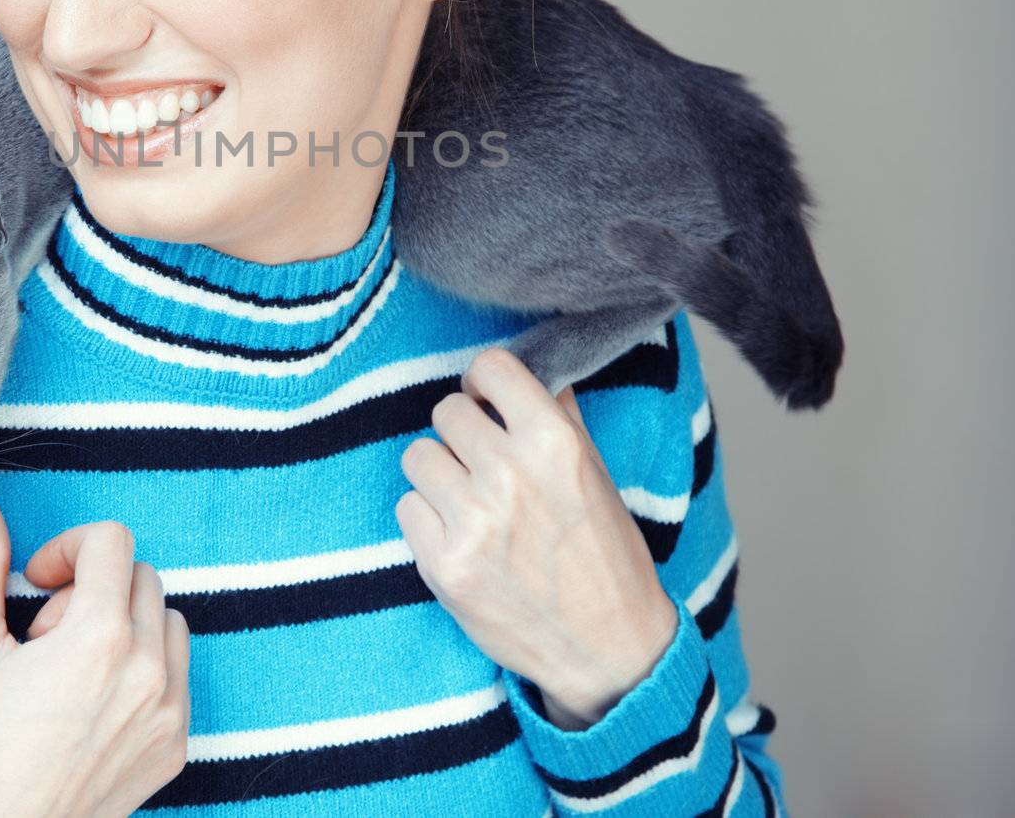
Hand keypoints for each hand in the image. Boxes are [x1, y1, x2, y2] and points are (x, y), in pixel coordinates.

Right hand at [0, 496, 190, 817]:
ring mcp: (170, 710)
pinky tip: (94, 704)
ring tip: (73, 670)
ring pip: (168, 620)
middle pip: (140, 576)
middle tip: (46, 636)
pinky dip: (145, 670)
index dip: (68, 548)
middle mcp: (148, 669)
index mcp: (100, 637)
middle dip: (92, 589)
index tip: (38, 582)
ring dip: (126, 625)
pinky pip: (179, 674)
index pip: (112, 540)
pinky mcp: (178, 744)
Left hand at [395, 348, 678, 727]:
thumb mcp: (594, 472)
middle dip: (462, 434)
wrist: (608, 649)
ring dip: (439, 475)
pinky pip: (406, 507)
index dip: (484, 384)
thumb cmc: (604, 554)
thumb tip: (522, 370)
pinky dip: (427, 520)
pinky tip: (460, 538)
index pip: (490, 366)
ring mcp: (474, 522)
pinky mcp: (444, 566)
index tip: (487, 404)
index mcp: (555, 442)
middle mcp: (511, 475)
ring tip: (469, 503)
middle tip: (483, 465)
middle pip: (446, 411)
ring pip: (417, 455)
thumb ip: (557, 415)